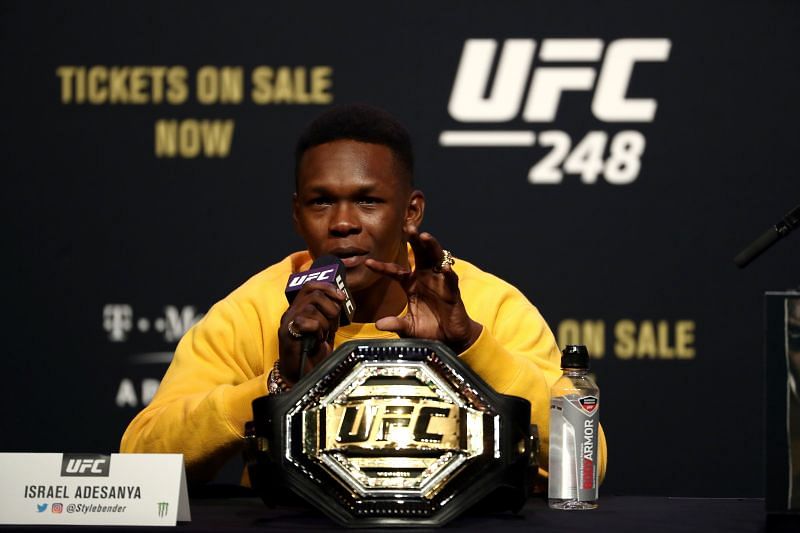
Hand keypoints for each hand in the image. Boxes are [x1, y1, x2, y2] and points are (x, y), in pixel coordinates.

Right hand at [278, 281, 344, 382]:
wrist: (300, 376)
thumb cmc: (312, 353)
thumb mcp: (325, 329)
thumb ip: (329, 313)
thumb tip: (340, 298)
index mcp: (299, 308)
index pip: (310, 286)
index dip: (327, 287)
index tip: (341, 297)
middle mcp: (291, 312)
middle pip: (313, 294)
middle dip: (330, 307)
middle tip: (333, 325)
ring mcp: (287, 322)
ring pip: (311, 308)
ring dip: (325, 322)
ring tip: (324, 335)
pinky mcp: (286, 334)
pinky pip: (305, 322)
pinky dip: (317, 330)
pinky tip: (317, 341)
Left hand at [365, 226, 482, 352]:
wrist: (449, 339)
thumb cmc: (429, 330)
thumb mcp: (408, 328)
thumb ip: (395, 324)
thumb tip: (378, 325)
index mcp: (412, 284)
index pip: (395, 271)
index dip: (382, 267)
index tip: (368, 263)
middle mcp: (425, 278)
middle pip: (419, 253)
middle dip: (414, 239)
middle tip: (408, 227)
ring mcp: (440, 282)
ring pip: (436, 258)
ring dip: (430, 246)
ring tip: (424, 236)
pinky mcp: (453, 291)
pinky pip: (450, 279)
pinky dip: (448, 273)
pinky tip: (444, 268)